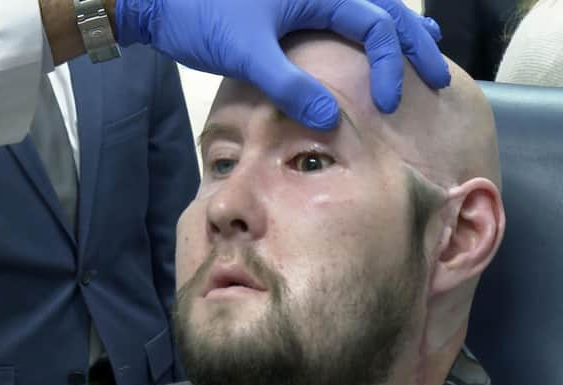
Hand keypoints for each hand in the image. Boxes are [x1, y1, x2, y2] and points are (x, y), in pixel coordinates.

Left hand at [115, 0, 450, 129]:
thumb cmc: (199, 15)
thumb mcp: (246, 51)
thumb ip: (288, 84)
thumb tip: (329, 120)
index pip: (374, 25)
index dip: (389, 65)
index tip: (388, 104)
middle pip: (384, 11)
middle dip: (414, 43)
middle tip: (439, 75)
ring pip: (367, 10)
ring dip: (398, 31)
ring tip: (428, 48)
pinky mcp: (291, 10)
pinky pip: (340, 18)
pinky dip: (365, 30)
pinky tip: (370, 43)